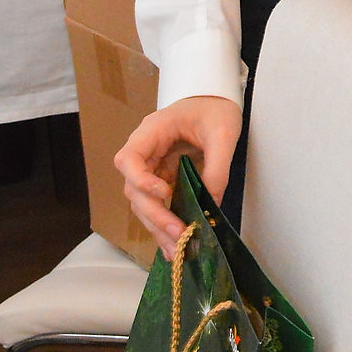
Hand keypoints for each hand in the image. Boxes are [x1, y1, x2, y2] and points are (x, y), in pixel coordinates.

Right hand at [114, 96, 241, 258]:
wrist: (216, 102)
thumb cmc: (216, 108)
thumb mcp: (223, 133)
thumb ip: (217, 167)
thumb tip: (210, 205)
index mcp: (152, 131)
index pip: (128, 159)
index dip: (141, 180)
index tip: (165, 193)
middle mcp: (145, 151)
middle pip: (135, 189)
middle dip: (155, 214)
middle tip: (179, 234)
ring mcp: (152, 167)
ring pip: (144, 203)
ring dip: (158, 226)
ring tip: (177, 249)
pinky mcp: (163, 179)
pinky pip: (157, 205)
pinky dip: (164, 224)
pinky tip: (174, 245)